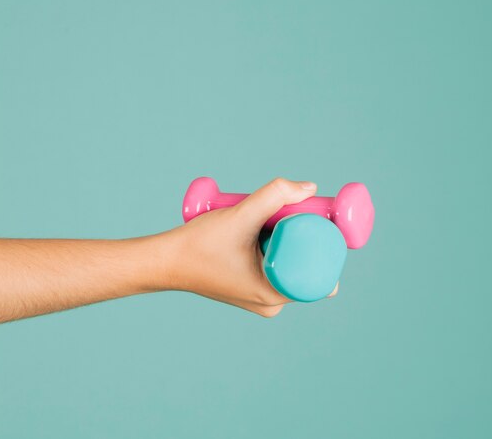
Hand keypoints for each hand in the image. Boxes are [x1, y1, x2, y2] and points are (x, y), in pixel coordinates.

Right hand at [156, 178, 338, 316]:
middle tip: (290, 212)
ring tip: (268, 222)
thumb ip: (274, 195)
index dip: (327, 243)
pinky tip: (263, 230)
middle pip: (309, 265)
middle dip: (306, 236)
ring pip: (292, 263)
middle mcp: (271, 302)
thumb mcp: (240, 215)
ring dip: (289, 239)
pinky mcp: (251, 287)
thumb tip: (310, 188)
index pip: (322, 273)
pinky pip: (277, 266)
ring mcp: (261, 297)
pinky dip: (276, 245)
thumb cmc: (199, 244)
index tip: (320, 217)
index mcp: (274, 295)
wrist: (165, 260)